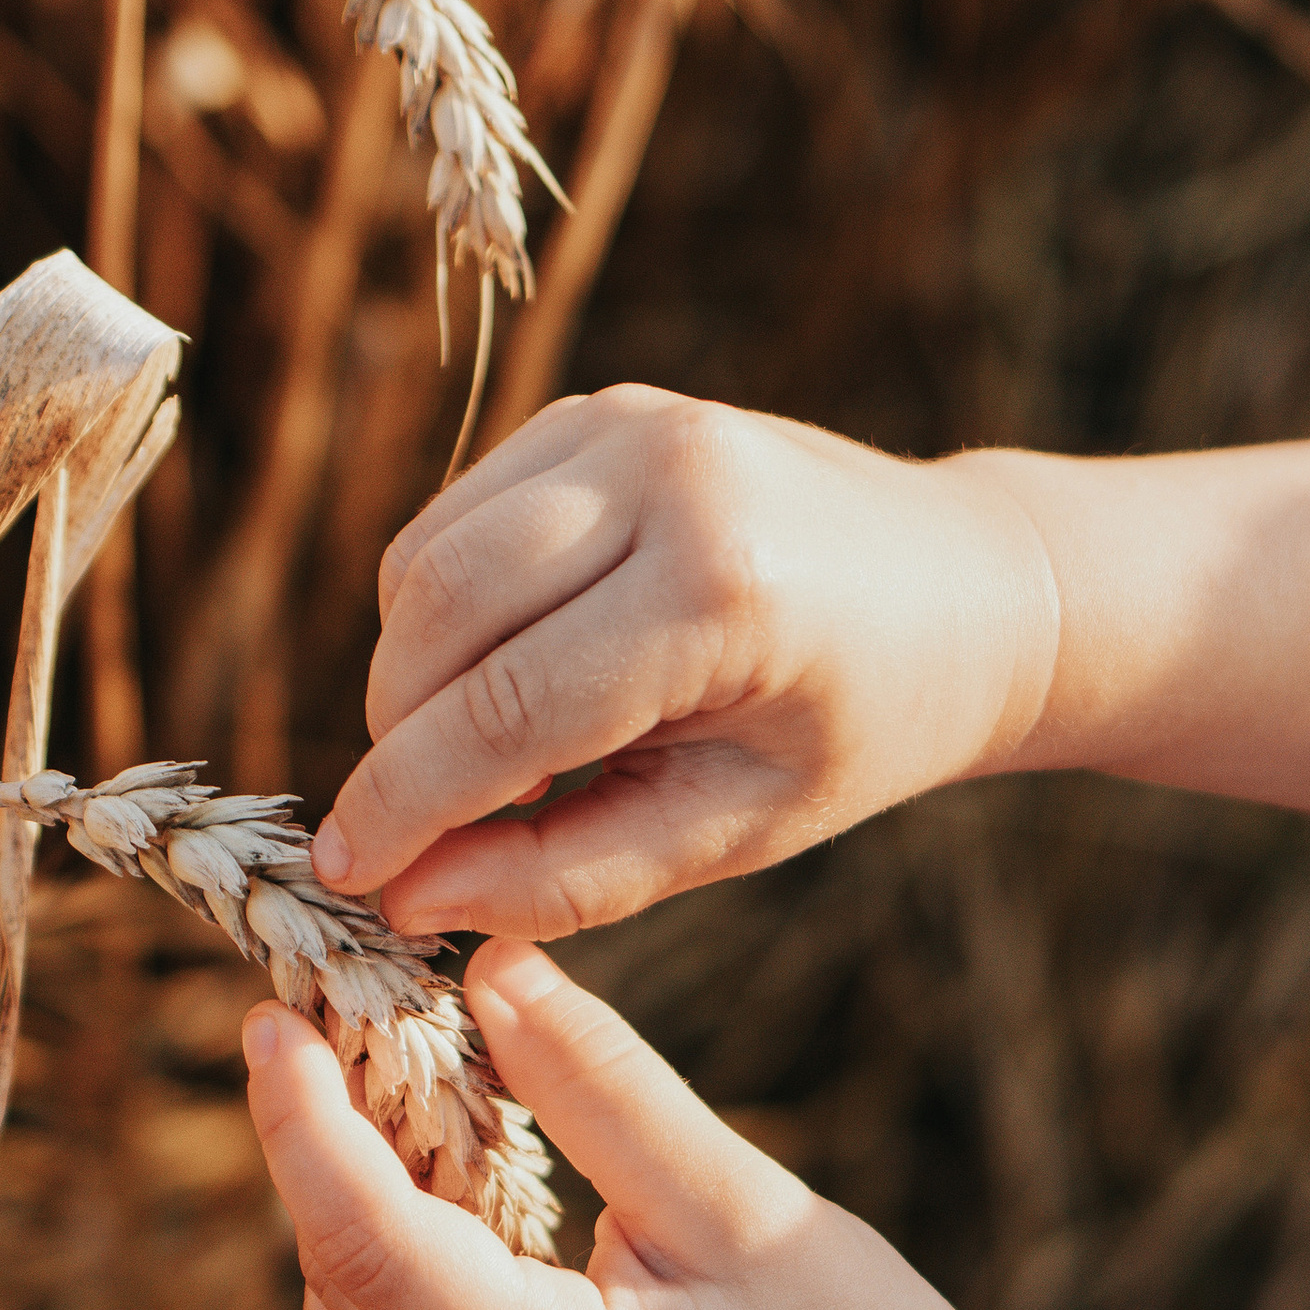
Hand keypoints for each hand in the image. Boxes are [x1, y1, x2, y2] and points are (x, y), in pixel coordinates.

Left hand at [242, 942, 1016, 1309]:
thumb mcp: (736, 1195)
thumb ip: (599, 1083)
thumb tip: (485, 968)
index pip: (365, 1244)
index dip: (301, 1123)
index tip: (276, 1018)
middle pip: (339, 1280)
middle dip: (326, 1147)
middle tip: (360, 1030)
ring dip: (349, 1220)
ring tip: (415, 1122)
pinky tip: (424, 1252)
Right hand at [311, 390, 1060, 937]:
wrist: (964, 589)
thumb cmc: (857, 729)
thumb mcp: (734, 829)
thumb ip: (570, 872)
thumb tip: (411, 896)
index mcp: (719, 591)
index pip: (503, 710)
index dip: (406, 805)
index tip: (345, 880)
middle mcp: (665, 477)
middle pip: (441, 618)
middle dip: (398, 740)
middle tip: (414, 834)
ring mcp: (626, 425)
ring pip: (428, 562)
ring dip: (413, 676)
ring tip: (484, 763)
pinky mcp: (598, 413)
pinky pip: (458, 521)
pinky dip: (446, 612)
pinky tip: (510, 679)